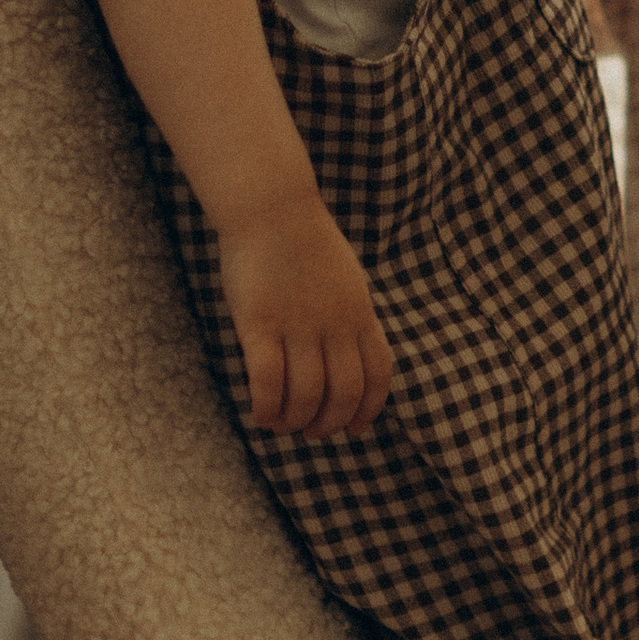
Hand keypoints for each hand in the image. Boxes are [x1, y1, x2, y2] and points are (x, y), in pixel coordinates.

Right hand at [216, 191, 397, 438]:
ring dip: (294, 422)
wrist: (273, 207)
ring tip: (282, 426)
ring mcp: (298, 324)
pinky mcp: (260, 322)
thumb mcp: (347, 279)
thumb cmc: (306, 241)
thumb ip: (351, 317)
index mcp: (360, 313)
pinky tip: (260, 415)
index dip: (368, 410)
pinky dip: (266, 407)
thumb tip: (352, 354)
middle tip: (312, 432)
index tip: (355, 429)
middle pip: (343, 393)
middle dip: (329, 424)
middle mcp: (335, 323)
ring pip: (305, 395)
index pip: (377, 374)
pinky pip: (267, 380)